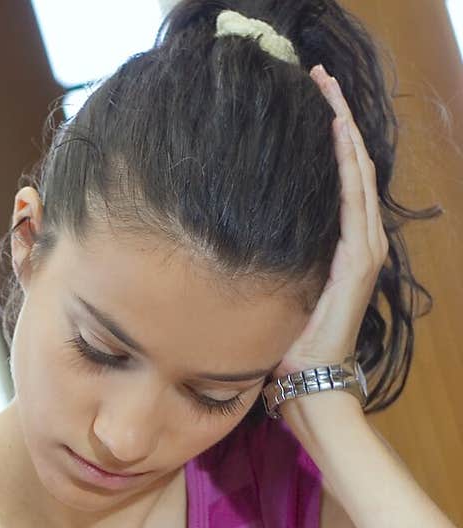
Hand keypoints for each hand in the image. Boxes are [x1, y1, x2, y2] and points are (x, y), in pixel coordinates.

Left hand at [274, 65, 388, 377]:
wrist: (308, 382)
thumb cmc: (288, 347)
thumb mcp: (275, 292)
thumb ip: (271, 262)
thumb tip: (231, 240)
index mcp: (341, 248)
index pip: (341, 179)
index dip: (332, 137)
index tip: (311, 101)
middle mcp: (359, 242)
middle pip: (354, 165)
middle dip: (339, 118)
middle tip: (320, 78)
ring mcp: (364, 250)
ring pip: (360, 174)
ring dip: (345, 130)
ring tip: (329, 91)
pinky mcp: (359, 261)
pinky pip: (356, 201)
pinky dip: (349, 165)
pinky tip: (338, 133)